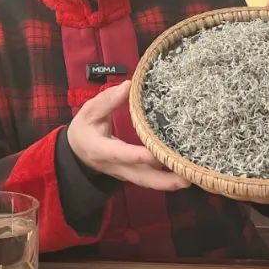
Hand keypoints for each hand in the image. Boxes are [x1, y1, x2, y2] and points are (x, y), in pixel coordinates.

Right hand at [66, 80, 190, 191]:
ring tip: (191, 178)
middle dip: (163, 180)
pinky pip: (149, 179)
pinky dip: (166, 178)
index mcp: (100, 150)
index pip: (120, 154)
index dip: (136, 155)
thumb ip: (107, 100)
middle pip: (140, 177)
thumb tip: (128, 86)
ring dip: (169, 182)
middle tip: (185, 178)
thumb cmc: (85, 128)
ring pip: (147, 181)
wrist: (77, 151)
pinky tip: (183, 173)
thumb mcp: (89, 111)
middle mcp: (114, 166)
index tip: (154, 154)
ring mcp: (124, 173)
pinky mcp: (132, 174)